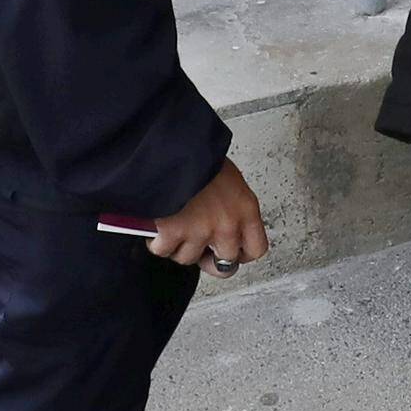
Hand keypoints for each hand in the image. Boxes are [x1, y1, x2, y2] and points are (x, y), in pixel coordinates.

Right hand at [139, 156, 266, 271]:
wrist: (173, 147)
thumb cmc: (199, 155)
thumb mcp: (229, 179)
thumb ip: (231, 207)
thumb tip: (221, 225)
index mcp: (246, 209)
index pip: (256, 248)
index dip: (241, 255)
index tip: (231, 253)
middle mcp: (227, 225)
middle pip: (224, 263)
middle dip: (208, 256)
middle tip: (196, 245)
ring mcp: (200, 231)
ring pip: (188, 258)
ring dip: (177, 246)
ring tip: (171, 227)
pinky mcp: (173, 232)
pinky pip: (163, 250)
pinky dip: (155, 241)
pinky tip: (155, 226)